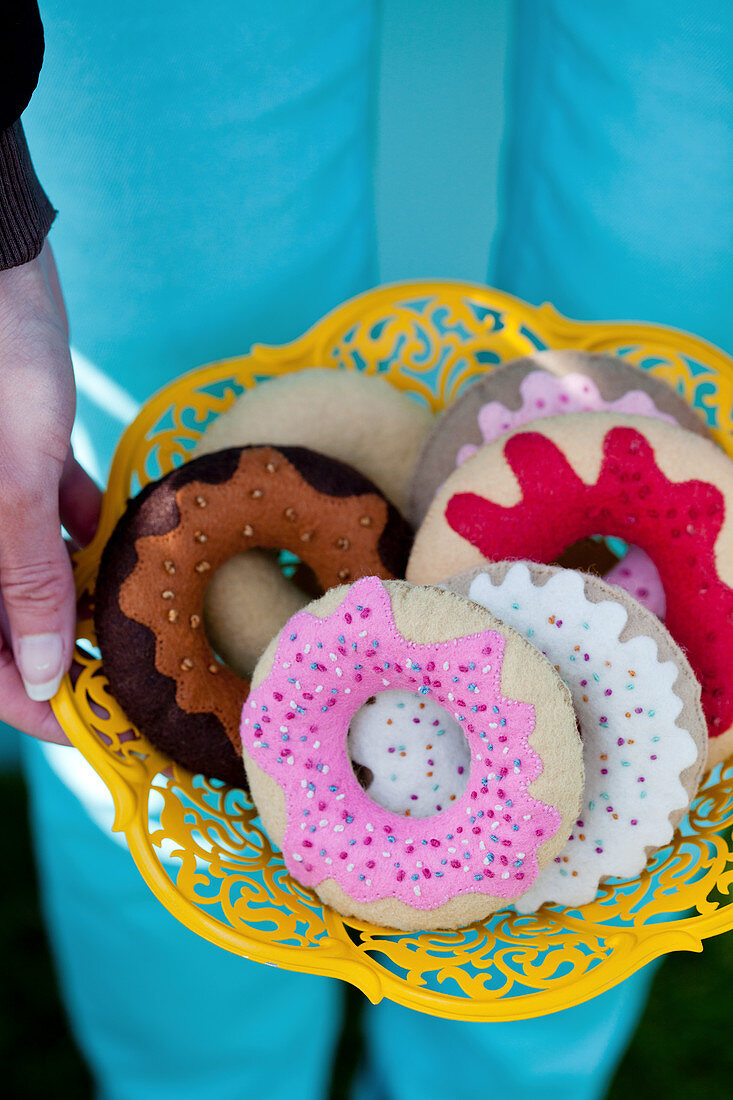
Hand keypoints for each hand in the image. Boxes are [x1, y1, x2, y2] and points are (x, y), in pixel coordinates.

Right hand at [0, 242, 100, 743]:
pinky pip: (39, 517)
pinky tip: (107, 526)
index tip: (98, 728)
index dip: (31, 706)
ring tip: (139, 607)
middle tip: (137, 670)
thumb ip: (21, 580)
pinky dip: (73, 528)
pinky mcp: (10, 459)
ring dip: (78, 591)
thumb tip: (39, 674)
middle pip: (7, 621)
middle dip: (67, 651)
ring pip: (29, 573)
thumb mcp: (10, 480)